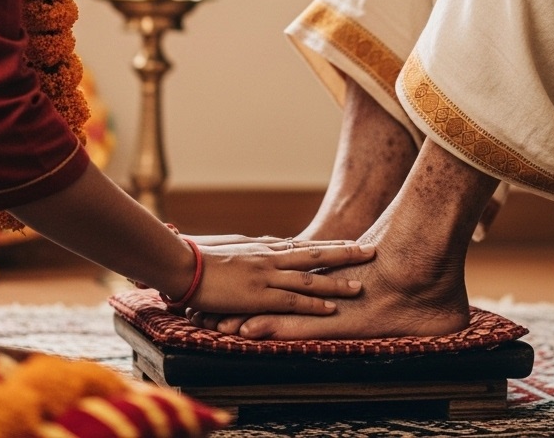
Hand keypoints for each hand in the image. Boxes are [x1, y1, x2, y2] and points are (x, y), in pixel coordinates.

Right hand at [183, 240, 375, 315]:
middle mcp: (270, 257)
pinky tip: (332, 308)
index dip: (328, 246)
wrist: (184, 264)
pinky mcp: (258, 295)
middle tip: (369, 250)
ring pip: (310, 278)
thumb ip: (252, 249)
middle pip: (315, 253)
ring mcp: (266, 275)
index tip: (349, 244)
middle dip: (344, 253)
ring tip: (359, 285)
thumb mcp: (231, 248)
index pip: (303, 246)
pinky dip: (314, 304)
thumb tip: (266, 247)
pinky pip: (292, 300)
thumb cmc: (200, 257)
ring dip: (336, 282)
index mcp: (263, 247)